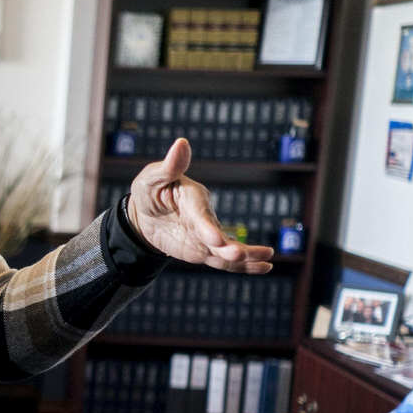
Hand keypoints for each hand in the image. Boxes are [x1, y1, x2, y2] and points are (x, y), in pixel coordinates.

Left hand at [127, 139, 274, 273]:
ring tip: (266, 264)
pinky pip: (223, 262)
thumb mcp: (153, 177)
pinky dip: (243, 267)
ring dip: (244, 259)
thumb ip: (169, 166)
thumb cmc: (151, 189)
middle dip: (229, 247)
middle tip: (240, 255)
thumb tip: (181, 143)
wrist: (146, 212)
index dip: (207, 227)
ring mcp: (206, 237)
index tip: (215, 239)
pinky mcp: (204, 250)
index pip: (201, 215)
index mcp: (193, 199)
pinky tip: (265, 268)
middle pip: (218, 235)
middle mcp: (204, 218)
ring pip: (226, 250)